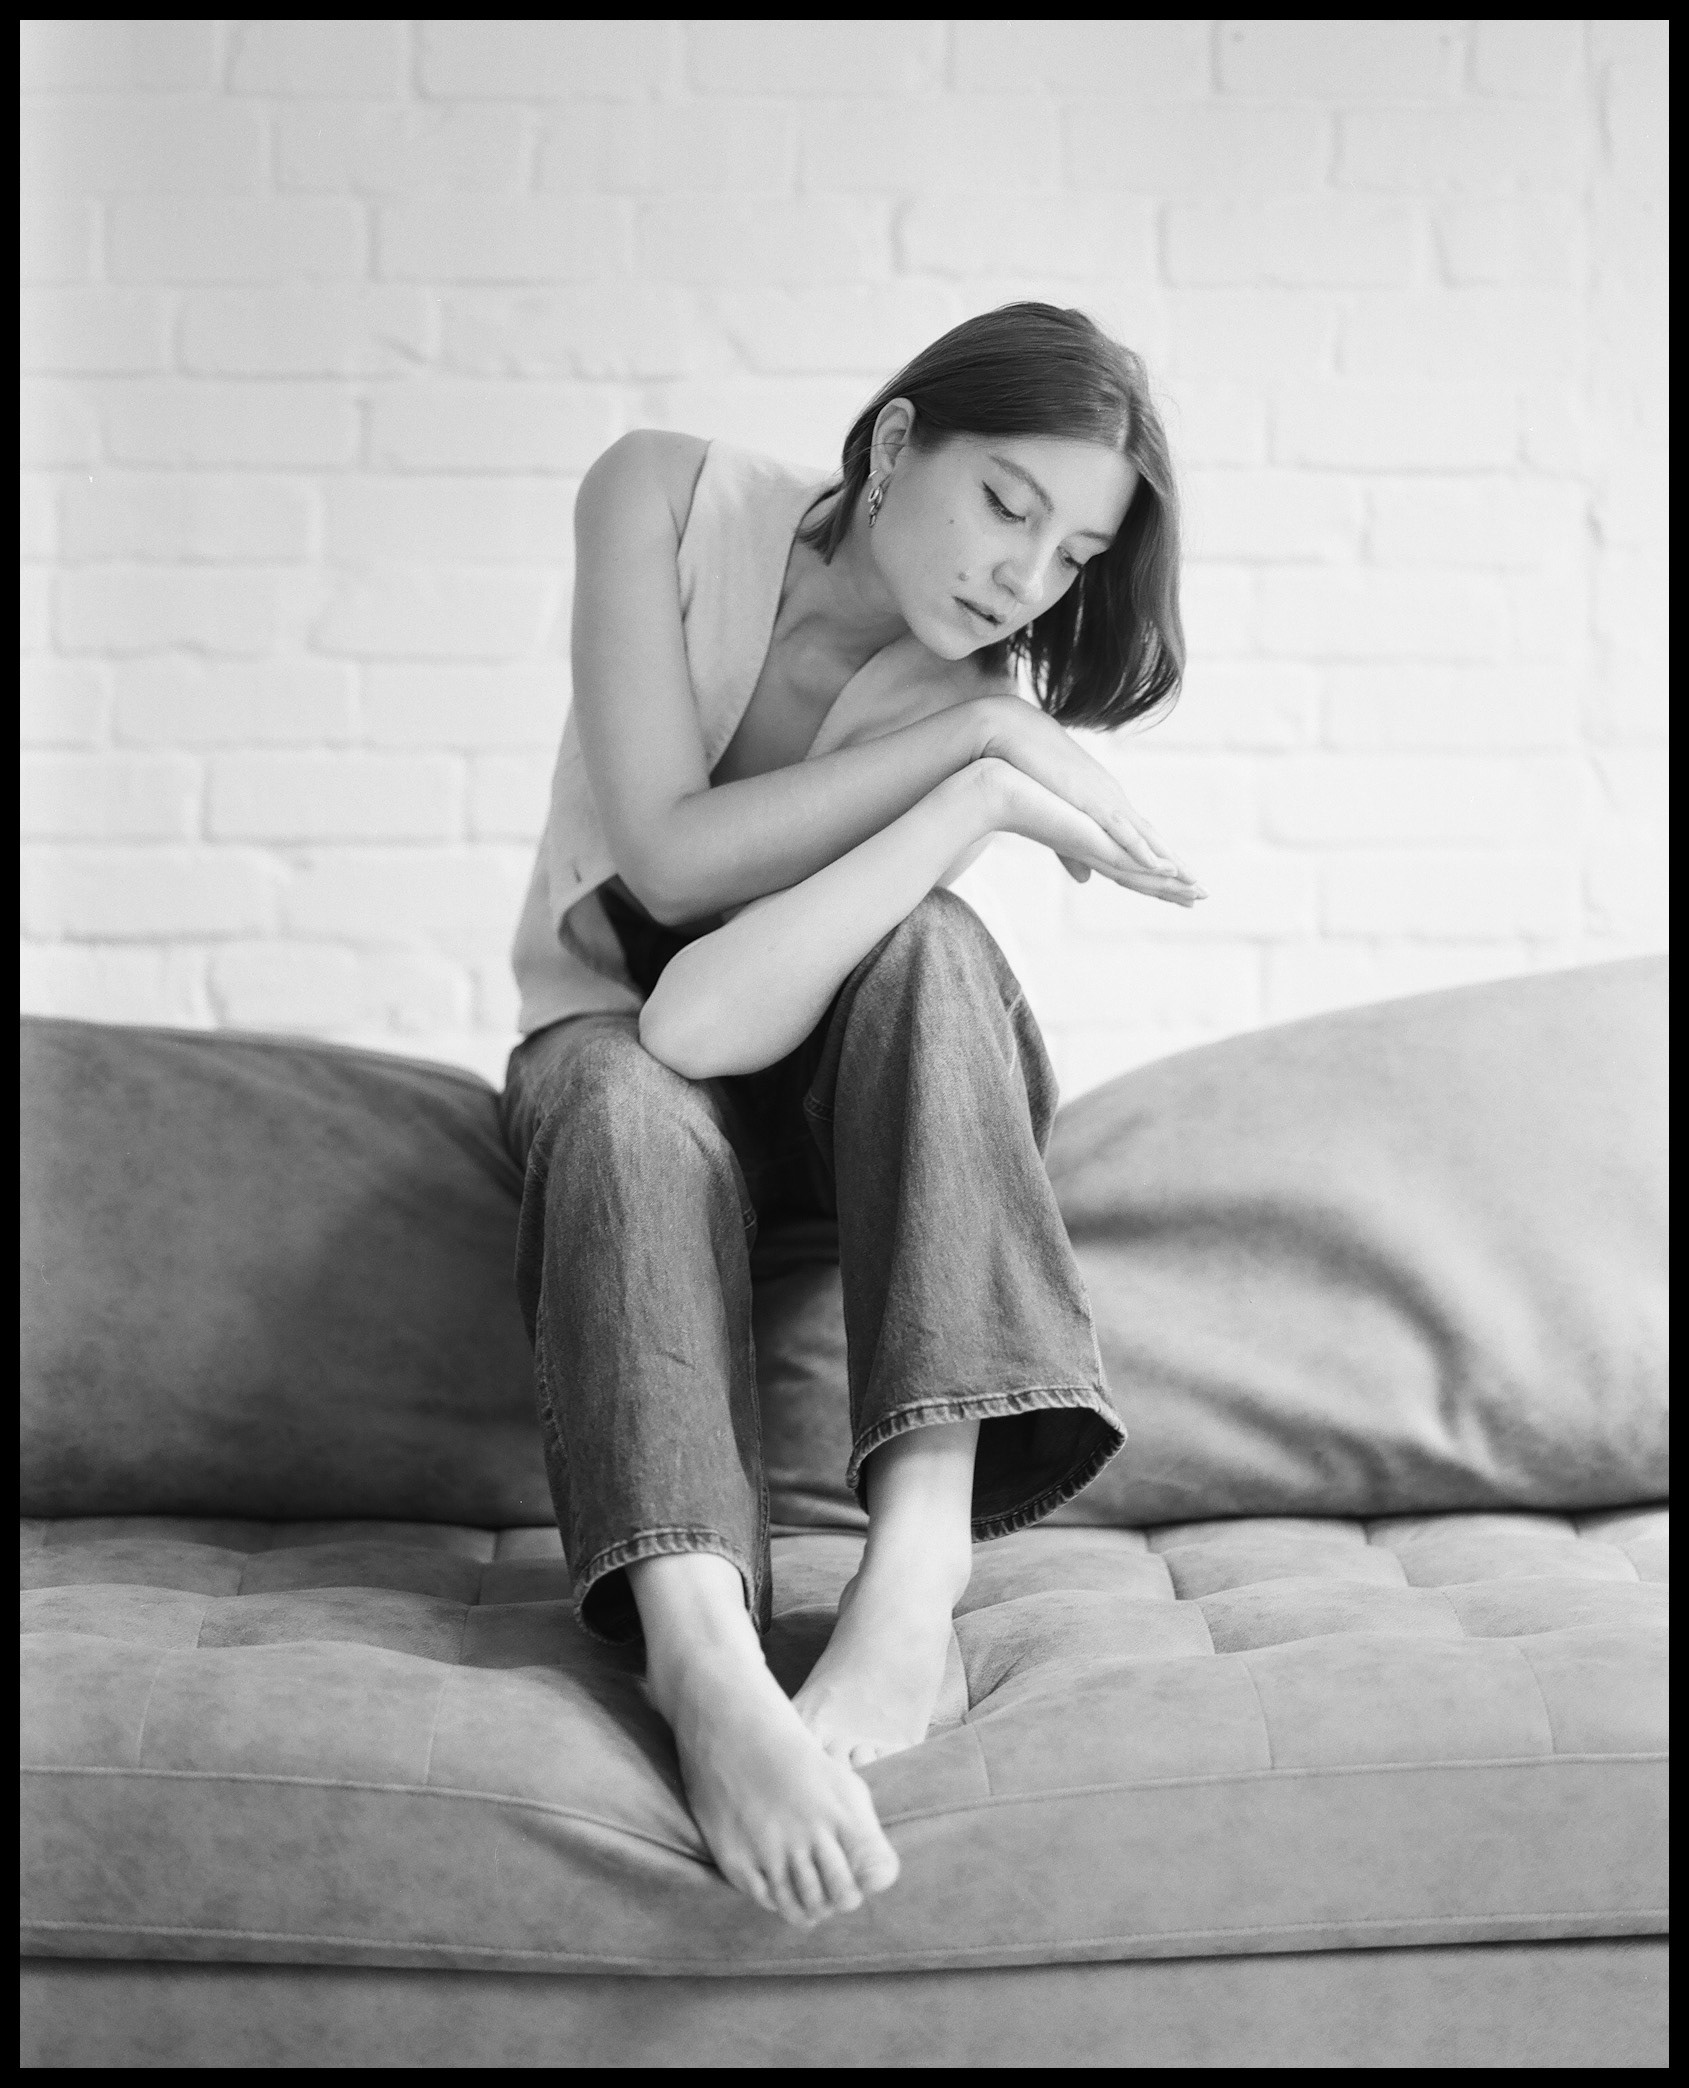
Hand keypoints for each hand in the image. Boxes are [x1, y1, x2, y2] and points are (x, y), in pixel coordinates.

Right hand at [972, 760, 1202, 907]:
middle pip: (1153, 842)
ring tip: (1194, 885)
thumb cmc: (1029, 767)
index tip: (1181, 886)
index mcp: (1105, 806)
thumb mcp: (1054, 812)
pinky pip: (1123, 830)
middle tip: (1203, 893)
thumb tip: (1085, 878)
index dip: (1162, 865)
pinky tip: (1161, 866)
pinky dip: (1143, 849)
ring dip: (1171, 863)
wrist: (1015, 733)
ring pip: (1146, 839)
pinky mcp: (1093, 800)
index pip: (1141, 842)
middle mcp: (1113, 803)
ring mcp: (1106, 801)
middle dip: (1178, 870)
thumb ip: (1069, 849)